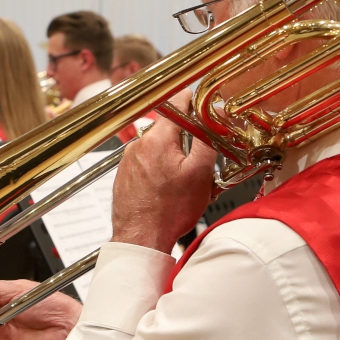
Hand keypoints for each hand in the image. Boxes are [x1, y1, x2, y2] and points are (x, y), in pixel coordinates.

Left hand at [110, 101, 215, 253]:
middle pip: (169, 127)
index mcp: (158, 138)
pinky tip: (167, 188)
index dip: (194, 101)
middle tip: (200, 159)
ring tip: (183, 180)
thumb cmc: (169, 211)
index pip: (177, 102)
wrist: (141, 238)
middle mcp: (139, 144)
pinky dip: (159, 168)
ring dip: (173, 156)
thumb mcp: (200, 174)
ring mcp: (129, 159)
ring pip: (158, 146)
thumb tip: (214, 116)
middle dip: (187, 138)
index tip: (203, 104)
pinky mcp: (125, 173)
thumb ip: (208, 138)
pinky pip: (147, 161)